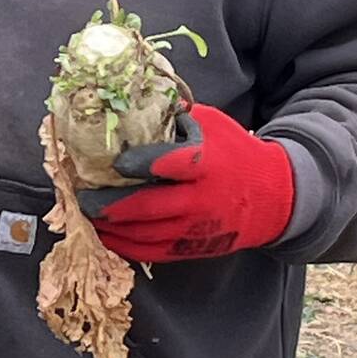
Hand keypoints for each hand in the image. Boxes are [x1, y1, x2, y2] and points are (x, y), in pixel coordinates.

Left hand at [78, 105, 294, 261]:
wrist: (274, 198)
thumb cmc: (237, 154)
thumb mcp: (215, 126)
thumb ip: (179, 118)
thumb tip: (137, 104)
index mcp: (206, 165)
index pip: (169, 165)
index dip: (138, 165)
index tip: (113, 163)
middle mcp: (200, 201)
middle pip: (149, 208)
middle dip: (110, 205)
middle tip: (82, 198)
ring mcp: (196, 229)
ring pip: (146, 234)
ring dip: (112, 228)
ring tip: (86, 216)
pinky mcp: (193, 249)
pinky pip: (153, 253)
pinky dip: (127, 247)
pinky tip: (107, 236)